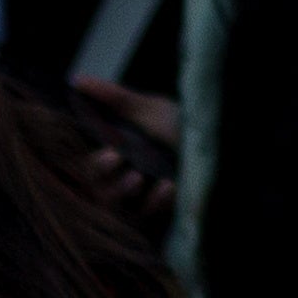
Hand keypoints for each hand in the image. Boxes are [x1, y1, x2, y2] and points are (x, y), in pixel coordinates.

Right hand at [64, 74, 180, 233]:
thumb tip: (78, 79)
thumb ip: (115, 98)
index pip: (88, 167)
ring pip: (115, 209)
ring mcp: (136, 201)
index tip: (114, 154)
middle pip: (97, 192)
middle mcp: (118, 181)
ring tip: (140, 177)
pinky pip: (144, 218)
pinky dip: (155, 202)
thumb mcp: (149, 109)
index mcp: (112, 155)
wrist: (218, 142)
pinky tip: (169, 186)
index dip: (96, 165)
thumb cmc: (178, 124)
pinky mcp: (154, 216)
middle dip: (109, 182)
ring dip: (125, 192)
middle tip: (130, 170)